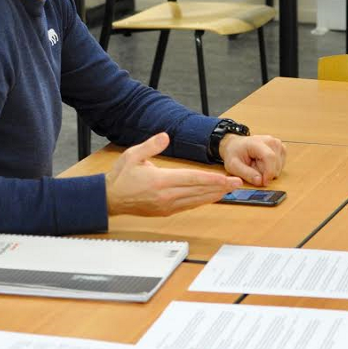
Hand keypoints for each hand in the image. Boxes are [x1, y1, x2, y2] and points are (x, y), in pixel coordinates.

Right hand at [106, 132, 242, 215]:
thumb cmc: (121, 177)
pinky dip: (203, 201)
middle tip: (237, 183)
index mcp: (160, 181)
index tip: (226, 178)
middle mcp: (166, 196)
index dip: (211, 179)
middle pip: (199, 191)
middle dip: (220, 187)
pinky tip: (212, 197)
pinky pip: (189, 206)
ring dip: (214, 195)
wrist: (110, 199)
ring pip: (196, 200)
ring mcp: (167, 206)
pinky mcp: (167, 211)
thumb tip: (165, 137)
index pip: (192, 179)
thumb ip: (150, 146)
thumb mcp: (132, 155)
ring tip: (229, 190)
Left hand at [219, 134, 285, 185]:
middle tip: (253, 169)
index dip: (269, 172)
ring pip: (279, 167)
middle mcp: (271, 141)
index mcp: (257, 142)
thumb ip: (246, 174)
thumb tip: (260, 181)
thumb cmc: (234, 154)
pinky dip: (272, 168)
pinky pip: (281, 166)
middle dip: (265, 173)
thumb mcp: (233, 166)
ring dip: (268, 171)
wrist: (236, 145)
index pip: (270, 157)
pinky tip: (263, 164)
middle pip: (276, 165)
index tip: (264, 182)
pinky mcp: (281, 149)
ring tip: (257, 165)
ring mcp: (277, 144)